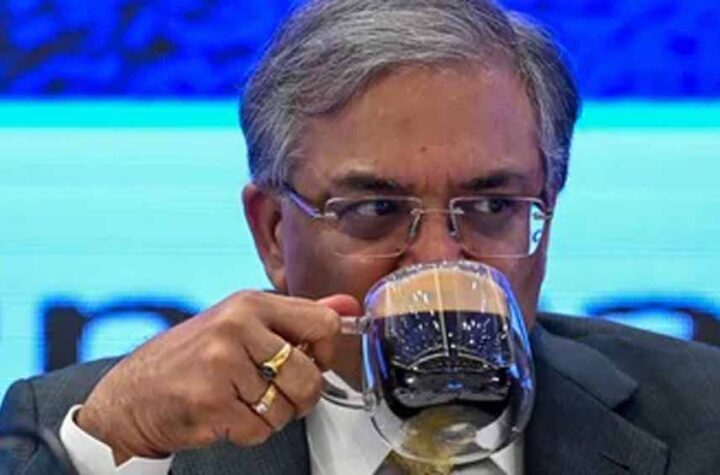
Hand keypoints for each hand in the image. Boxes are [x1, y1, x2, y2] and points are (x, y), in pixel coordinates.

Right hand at [76, 291, 361, 463]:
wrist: (130, 396)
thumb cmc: (190, 359)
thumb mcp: (242, 324)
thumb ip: (297, 318)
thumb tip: (348, 305)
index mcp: (250, 303)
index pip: (323, 323)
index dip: (325, 352)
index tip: (309, 361)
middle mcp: (237, 327)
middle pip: (311, 374)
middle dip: (302, 396)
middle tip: (278, 393)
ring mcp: (222, 364)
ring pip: (287, 408)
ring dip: (271, 416)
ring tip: (242, 402)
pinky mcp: (210, 402)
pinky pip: (260, 430)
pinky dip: (249, 432)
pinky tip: (226, 416)